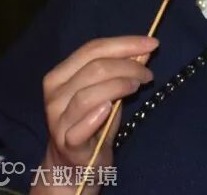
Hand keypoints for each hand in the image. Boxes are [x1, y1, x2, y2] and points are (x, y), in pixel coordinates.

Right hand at [37, 36, 156, 192]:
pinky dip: (95, 117)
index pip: (92, 49)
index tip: (152, 43)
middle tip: (148, 74)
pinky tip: (110, 108)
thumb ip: (119, 70)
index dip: (124, 43)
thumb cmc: (93, 120)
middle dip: (128, 66)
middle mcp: (54, 95)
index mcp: (60, 76)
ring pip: (87, 95)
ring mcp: (58, 121)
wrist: (76, 163)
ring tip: (138, 86)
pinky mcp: (67, 145)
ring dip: (119, 86)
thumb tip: (145, 49)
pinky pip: (79, 129)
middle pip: (94, 69)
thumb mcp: (106, 91)